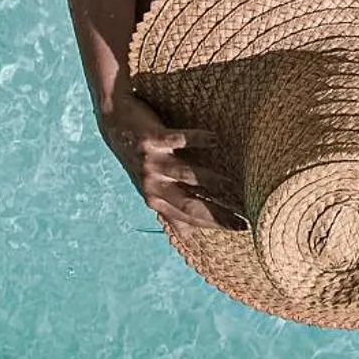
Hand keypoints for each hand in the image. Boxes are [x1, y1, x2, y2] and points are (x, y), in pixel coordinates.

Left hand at [100, 92, 246, 232]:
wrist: (114, 121)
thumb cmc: (138, 157)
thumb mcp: (151, 188)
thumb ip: (171, 210)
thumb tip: (190, 236)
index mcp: (156, 199)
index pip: (190, 217)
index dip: (215, 225)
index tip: (242, 227)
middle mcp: (153, 185)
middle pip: (190, 204)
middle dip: (217, 213)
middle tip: (244, 217)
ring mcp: (152, 163)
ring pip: (185, 174)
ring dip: (209, 179)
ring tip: (232, 183)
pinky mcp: (151, 140)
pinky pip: (176, 140)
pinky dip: (196, 139)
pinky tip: (214, 140)